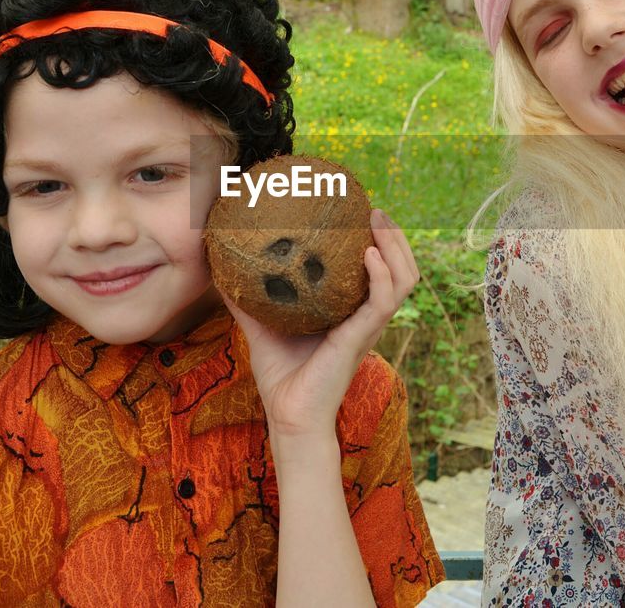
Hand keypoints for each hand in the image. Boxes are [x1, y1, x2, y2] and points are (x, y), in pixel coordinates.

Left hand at [222, 209, 417, 442]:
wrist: (288, 414)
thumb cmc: (281, 376)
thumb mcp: (261, 326)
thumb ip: (245, 299)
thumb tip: (219, 269)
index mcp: (353, 312)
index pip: (381, 271)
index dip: (381, 241)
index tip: (363, 212)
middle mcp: (367, 316)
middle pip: (403, 269)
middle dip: (396, 236)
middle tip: (375, 209)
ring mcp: (369, 327)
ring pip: (404, 280)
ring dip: (397, 247)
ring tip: (378, 223)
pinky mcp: (362, 337)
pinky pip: (384, 301)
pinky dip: (381, 275)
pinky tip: (368, 254)